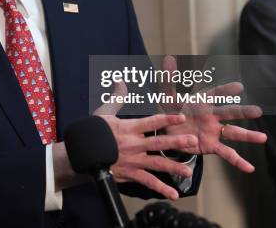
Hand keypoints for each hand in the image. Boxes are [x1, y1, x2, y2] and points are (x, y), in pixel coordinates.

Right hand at [93, 81, 198, 199]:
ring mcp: (132, 160)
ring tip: (188, 171)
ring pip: (156, 164)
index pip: (151, 122)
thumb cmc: (94, 132)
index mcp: (129, 128)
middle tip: (192, 141)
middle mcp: (133, 144)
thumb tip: (120, 81)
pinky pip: (147, 182)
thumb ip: (117, 98)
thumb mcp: (104, 112)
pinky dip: (161, 189)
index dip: (167, 120)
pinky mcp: (130, 174)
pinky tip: (174, 195)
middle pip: (158, 143)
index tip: (181, 117)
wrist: (82, 154)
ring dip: (173, 167)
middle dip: (177, 142)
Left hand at [161, 56, 266, 172]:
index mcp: (202, 102)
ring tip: (263, 138)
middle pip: (230, 113)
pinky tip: (249, 168)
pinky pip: (226, 153)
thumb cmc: (171, 111)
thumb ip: (168, 79)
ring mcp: (214, 131)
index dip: (226, 91)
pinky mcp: (211, 146)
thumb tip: (168, 58)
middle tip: (258, 111)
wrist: (167, 133)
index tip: (239, 87)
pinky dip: (238, 161)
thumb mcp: (166, 97)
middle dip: (243, 112)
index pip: (216, 95)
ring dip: (248, 135)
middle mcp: (212, 116)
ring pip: (233, 133)